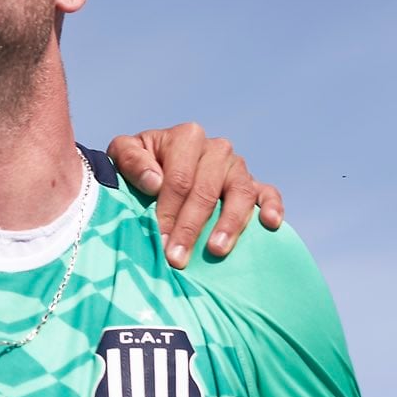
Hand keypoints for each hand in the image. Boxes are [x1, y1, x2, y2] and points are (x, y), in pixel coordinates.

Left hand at [106, 123, 283, 268]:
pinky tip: (271, 224)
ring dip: (229, 224)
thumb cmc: (138, 166)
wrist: (157, 170)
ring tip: (216, 250)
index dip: (167, 211)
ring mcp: (237, 166)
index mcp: (187, 137)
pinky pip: (269, 193)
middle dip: (189, 228)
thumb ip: (131, 160)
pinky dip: (273, 207)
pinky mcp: (254, 184)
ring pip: (240, 193)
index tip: (159, 240)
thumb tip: (155, 181)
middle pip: (205, 191)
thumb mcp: (123, 154)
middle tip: (177, 258)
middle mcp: (216, 149)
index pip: (179, 179)